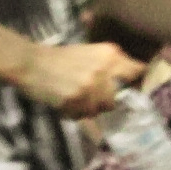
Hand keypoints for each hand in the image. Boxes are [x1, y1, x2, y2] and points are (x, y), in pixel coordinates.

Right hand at [16, 40, 141, 117]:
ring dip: (91, 108)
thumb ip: (112, 64)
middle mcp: (104, 70)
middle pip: (119, 97)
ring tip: (77, 97)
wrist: (32, 63)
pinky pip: (84, 116)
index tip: (129, 88)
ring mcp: (90, 86)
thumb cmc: (62, 58)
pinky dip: (77, 113)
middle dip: (108, 99)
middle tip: (93, 95)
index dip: (135, 82)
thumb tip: (134, 81)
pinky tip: (67, 101)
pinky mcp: (76, 100)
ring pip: (102, 109)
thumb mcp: (92, 53)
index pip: (138, 71)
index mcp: (110, 54)